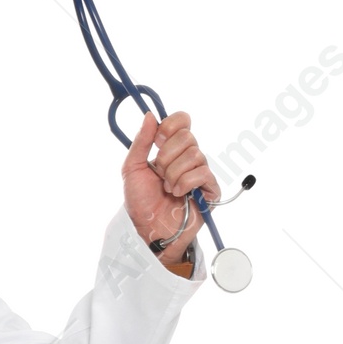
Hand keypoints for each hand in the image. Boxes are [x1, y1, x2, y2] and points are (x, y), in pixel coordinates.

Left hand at [121, 110, 219, 268]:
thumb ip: (140, 141)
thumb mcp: (132, 168)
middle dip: (167, 157)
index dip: (171, 126)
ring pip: (194, 155)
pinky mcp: (210, 189)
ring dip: (174, 175)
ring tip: (167, 189)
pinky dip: (185, 184)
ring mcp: (201, 172)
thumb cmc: (140, 202)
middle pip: (188, 137)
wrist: (146, 228)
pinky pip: (203, 173)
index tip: (158, 140)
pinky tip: (178, 194)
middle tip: (159, 174)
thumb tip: (150, 115)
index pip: (183, 120)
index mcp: (172, 148)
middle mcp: (189, 157)